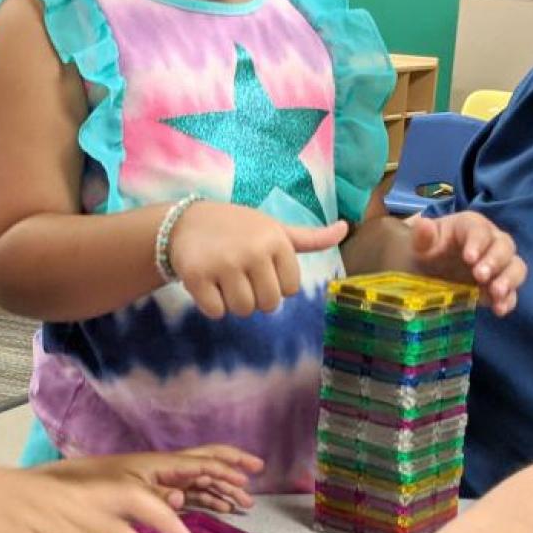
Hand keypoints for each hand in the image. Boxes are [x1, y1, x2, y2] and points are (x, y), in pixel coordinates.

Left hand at [34, 444, 263, 512]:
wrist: (56, 495)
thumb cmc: (83, 488)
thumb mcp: (120, 493)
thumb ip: (153, 497)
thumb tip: (181, 496)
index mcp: (155, 465)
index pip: (200, 460)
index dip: (227, 464)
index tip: (251, 471)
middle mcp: (159, 471)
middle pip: (203, 465)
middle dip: (230, 470)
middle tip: (254, 477)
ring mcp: (155, 484)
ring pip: (197, 483)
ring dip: (220, 491)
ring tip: (241, 503)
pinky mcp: (148, 499)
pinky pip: (185, 496)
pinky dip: (205, 502)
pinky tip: (217, 509)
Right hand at [168, 202, 347, 318]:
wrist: (185, 222)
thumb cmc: (238, 228)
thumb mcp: (274, 229)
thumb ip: (310, 237)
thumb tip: (346, 229)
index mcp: (276, 241)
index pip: (290, 290)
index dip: (275, 284)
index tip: (260, 267)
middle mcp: (253, 251)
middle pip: (268, 304)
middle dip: (255, 297)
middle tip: (240, 276)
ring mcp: (224, 263)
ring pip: (243, 310)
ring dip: (233, 302)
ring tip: (224, 279)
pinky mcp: (197, 276)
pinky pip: (215, 311)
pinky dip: (211, 304)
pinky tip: (207, 283)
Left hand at [405, 211, 524, 313]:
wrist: (428, 269)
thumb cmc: (427, 249)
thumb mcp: (420, 243)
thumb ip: (423, 235)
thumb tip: (424, 225)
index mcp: (471, 227)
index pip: (480, 231)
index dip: (477, 243)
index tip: (469, 258)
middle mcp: (491, 243)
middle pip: (504, 246)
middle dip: (495, 261)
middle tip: (480, 276)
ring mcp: (499, 266)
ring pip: (516, 267)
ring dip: (509, 280)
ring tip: (495, 293)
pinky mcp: (499, 287)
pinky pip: (512, 292)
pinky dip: (508, 300)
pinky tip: (499, 310)